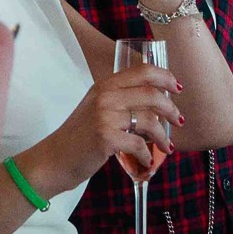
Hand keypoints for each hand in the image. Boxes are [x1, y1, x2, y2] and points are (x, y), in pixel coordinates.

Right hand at [33, 62, 181, 193]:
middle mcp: (105, 97)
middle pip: (151, 95)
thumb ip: (119, 100)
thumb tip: (155, 105)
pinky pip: (139, 145)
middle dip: (171, 109)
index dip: (164, 77)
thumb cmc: (78, 137)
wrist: (53, 159)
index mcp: (104, 86)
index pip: (142, 71)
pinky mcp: (106, 138)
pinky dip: (147, 156)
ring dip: (163, 136)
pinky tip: (146, 162)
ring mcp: (105, 117)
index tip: (176, 88)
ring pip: (149, 121)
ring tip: (167, 147)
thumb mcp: (96, 109)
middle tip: (178, 121)